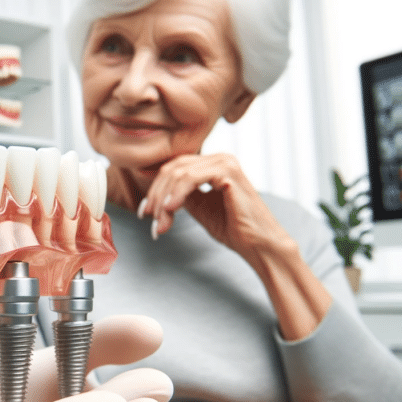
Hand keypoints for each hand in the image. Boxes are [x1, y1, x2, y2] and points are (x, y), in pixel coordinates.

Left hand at [138, 153, 289, 261]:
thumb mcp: (198, 207)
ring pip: (178, 172)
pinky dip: (176, 193)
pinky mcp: (229, 172)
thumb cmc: (232, 227)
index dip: (155, 189)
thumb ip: (180, 195)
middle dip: (156, 195)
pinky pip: (191, 177)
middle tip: (148, 219)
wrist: (257, 243)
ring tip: (160, 222)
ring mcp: (225, 162)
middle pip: (172, 168)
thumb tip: (155, 194)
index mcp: (212, 164)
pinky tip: (170, 209)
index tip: (145, 212)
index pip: (174, 168)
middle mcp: (219, 158)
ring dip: (163, 199)